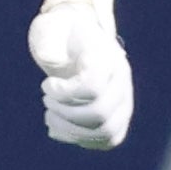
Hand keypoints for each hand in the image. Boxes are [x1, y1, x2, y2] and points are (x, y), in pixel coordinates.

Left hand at [29, 0, 132, 147]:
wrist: (76, 37)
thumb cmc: (60, 33)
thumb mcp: (50, 29)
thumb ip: (48, 41)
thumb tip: (49, 60)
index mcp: (107, 56)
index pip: (91, 87)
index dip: (64, 93)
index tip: (46, 84)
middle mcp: (122, 79)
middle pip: (99, 114)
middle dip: (65, 113)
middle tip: (46, 100)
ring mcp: (124, 100)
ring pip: (106, 131)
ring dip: (70, 129)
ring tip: (50, 115)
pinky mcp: (119, 117)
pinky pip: (108, 140)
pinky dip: (81, 139)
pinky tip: (59, 127)